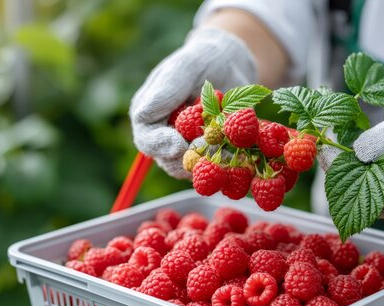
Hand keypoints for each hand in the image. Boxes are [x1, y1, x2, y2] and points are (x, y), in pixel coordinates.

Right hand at [129, 27, 255, 177]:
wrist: (231, 65)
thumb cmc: (203, 59)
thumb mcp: (184, 68)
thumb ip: (164, 91)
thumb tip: (143, 117)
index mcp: (150, 114)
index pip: (146, 139)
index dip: (160, 146)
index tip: (179, 144)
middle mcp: (165, 135)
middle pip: (168, 161)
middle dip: (189, 157)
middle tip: (211, 143)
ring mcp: (188, 146)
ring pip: (193, 168)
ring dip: (211, 160)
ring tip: (227, 142)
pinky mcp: (209, 153)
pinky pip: (216, 166)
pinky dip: (228, 159)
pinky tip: (239, 146)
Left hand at [320, 79, 383, 222]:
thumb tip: (358, 154)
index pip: (375, 184)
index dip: (342, 165)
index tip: (321, 143)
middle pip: (365, 196)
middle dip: (338, 169)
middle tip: (320, 141)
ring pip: (367, 198)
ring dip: (347, 172)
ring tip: (333, 144)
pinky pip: (376, 195)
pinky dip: (361, 174)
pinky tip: (353, 154)